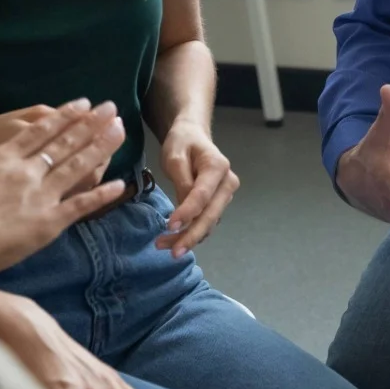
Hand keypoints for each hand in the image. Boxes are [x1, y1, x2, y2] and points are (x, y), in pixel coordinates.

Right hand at [0, 101, 128, 280]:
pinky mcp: (50, 222)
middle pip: (64, 143)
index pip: (40, 131)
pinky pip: (81, 205)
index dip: (64, 116)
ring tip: (120, 130)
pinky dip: (101, 195)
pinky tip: (120, 184)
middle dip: (90, 124)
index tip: (83, 103)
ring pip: (77, 166)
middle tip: (112, 108)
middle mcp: (27, 172)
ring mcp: (41, 196)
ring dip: (101, 147)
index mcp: (4, 159)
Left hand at [155, 121, 238, 258]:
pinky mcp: (217, 204)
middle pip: (210, 215)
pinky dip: (191, 233)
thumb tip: (184, 209)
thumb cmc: (183, 143)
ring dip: (188, 237)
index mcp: (218, 167)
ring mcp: (225, 195)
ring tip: (162, 245)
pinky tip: (173, 240)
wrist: (193, 136)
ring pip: (208, 222)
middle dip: (191, 235)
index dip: (187, 213)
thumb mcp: (175, 156)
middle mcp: (227, 183)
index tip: (169, 226)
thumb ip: (181, 180)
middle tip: (172, 252)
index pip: (202, 195)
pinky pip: (206, 222)